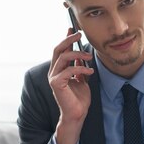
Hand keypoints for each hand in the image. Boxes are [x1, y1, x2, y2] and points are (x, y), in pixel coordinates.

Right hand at [48, 29, 94, 143]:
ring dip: (77, 54)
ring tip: (89, 57)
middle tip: (79, 34)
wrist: (77, 114)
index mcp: (58, 69)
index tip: (73, 29)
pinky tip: (90, 70)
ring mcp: (53, 77)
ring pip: (63, 58)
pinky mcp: (56, 84)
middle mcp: (53, 72)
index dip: (66, 39)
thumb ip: (79, 67)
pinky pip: (69, 70)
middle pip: (58, 50)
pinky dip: (80, 68)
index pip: (60, 50)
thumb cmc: (79, 99)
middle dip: (68, 40)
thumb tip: (81, 54)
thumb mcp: (82, 78)